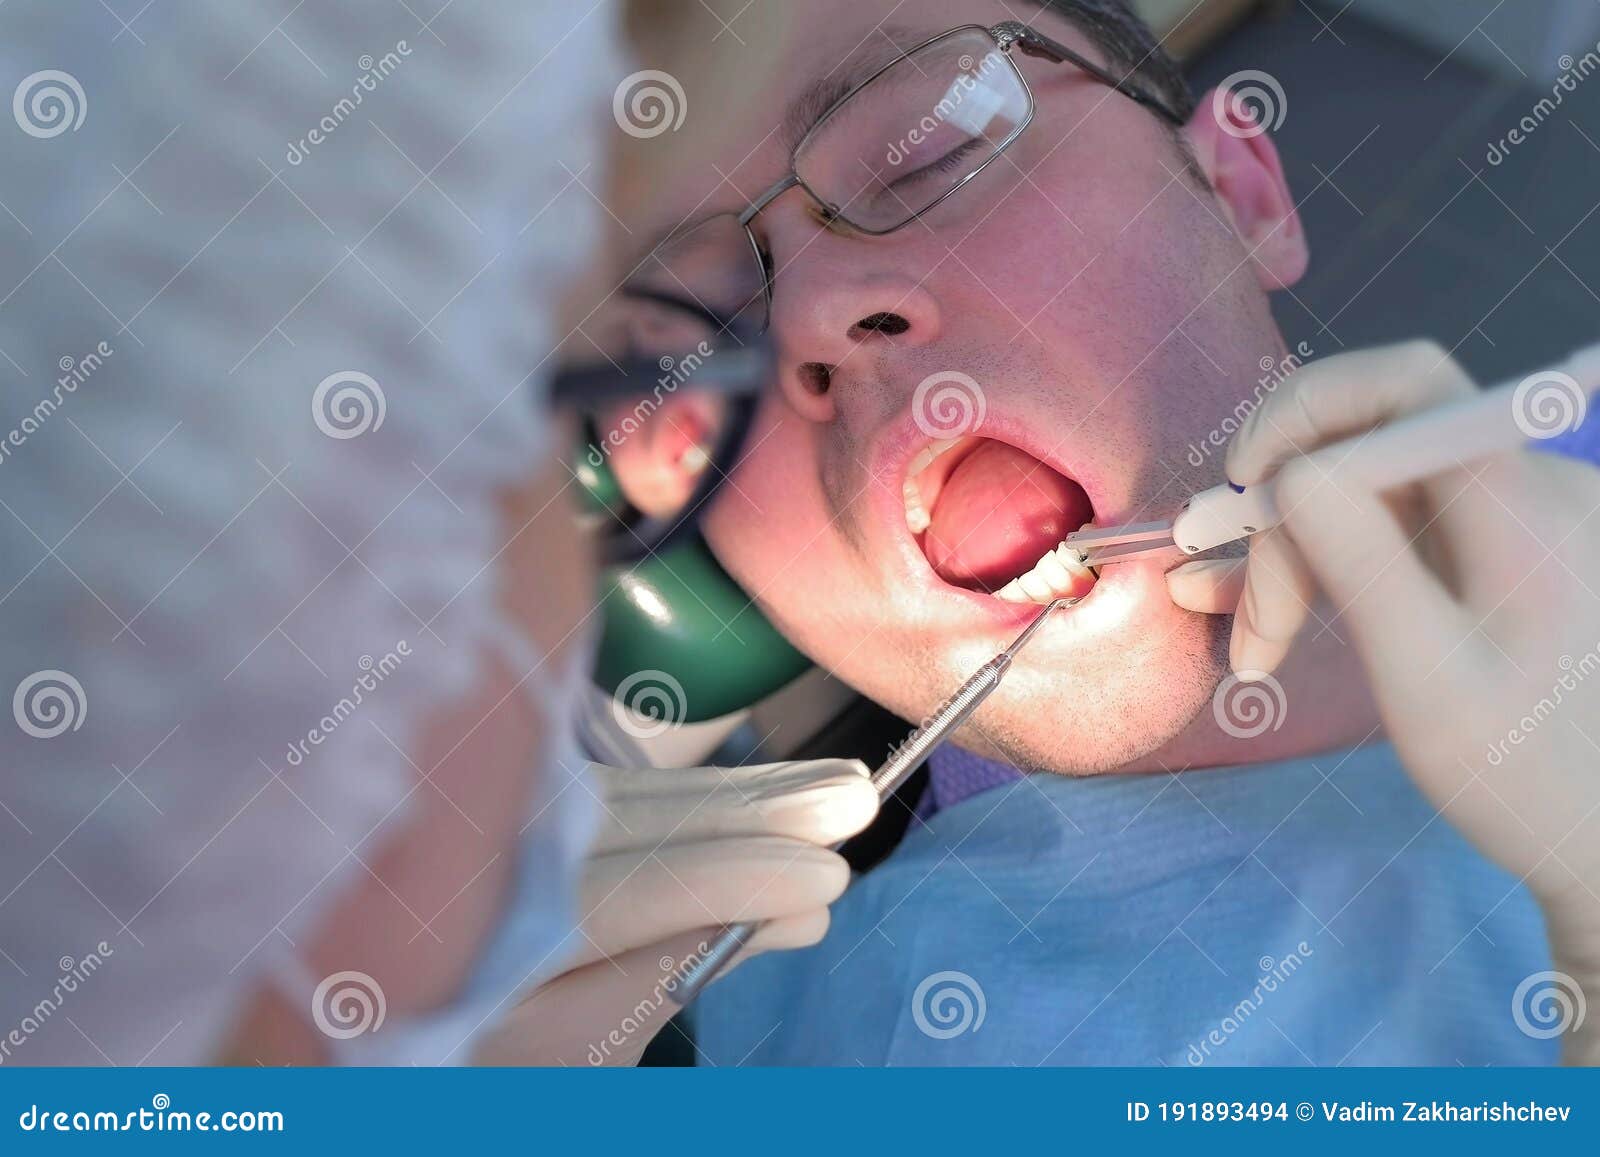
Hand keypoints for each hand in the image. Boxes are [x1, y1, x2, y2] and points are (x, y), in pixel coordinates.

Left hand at [473, 758, 876, 1065]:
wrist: (417, 1017)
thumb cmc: (498, 1053)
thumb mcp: (580, 1050)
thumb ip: (667, 978)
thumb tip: (781, 914)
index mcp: (484, 940)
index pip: (627, 897)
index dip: (730, 882)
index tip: (824, 876)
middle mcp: (485, 857)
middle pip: (644, 825)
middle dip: (761, 815)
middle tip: (856, 802)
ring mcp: (500, 816)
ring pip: (646, 795)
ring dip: (751, 793)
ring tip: (842, 788)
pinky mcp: (529, 804)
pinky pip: (632, 789)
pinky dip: (708, 791)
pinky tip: (772, 787)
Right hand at [1167, 340, 1599, 1060]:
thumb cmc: (1529, 777)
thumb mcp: (1429, 681)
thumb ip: (1365, 565)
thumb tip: (1295, 471)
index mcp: (1523, 506)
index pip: (1408, 385)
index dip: (1311, 407)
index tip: (1245, 479)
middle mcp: (1520, 493)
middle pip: (1371, 456)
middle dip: (1289, 530)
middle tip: (1253, 632)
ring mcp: (1506, 528)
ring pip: (1368, 502)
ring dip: (1297, 564)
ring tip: (1252, 648)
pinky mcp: (1490, 562)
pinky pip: (1392, 539)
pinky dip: (1328, 573)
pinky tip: (1262, 618)